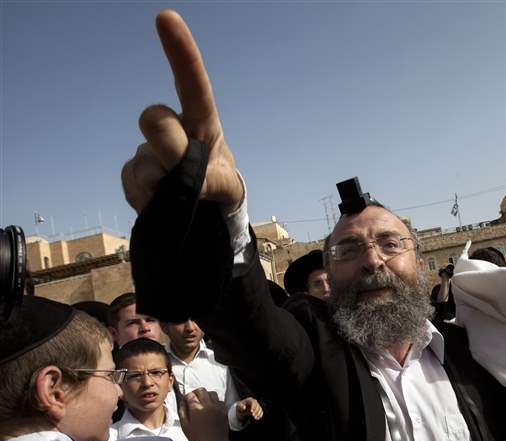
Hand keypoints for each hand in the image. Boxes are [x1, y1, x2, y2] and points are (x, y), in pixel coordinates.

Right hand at [121, 10, 242, 214]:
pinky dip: (147, 198)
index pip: (192, 85)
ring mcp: (149, 148)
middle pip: (155, 120)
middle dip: (169, 149)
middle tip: (186, 175)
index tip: (166, 17)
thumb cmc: (219, 185)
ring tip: (179, 193)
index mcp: (202, 122)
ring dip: (160, 183)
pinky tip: (160, 199)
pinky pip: (131, 182)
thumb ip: (213, 183)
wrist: (203, 211)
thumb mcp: (227, 187)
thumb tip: (176, 179)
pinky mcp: (132, 171)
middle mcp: (173, 127)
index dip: (181, 52)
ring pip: (143, 160)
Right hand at [179, 387, 233, 440]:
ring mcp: (218, 407)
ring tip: (201, 403)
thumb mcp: (185, 426)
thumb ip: (182, 412)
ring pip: (211, 393)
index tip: (185, 401)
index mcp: (197, 409)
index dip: (186, 397)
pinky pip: (219, 400)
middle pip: (201, 390)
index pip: (190, 395)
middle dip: (195, 393)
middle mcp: (208, 405)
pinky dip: (213, 401)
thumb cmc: (199, 439)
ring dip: (205, 395)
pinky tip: (210, 408)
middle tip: (192, 399)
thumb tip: (182, 402)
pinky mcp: (224, 410)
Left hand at [236, 397, 263, 421]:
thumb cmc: (238, 408)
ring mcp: (256, 405)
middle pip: (257, 406)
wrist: (240, 411)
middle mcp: (254, 402)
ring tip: (255, 418)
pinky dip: (260, 415)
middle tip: (253, 415)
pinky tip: (257, 418)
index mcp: (249, 400)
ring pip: (260, 409)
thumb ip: (240, 406)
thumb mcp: (237, 406)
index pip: (253, 402)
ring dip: (258, 413)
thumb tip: (244, 407)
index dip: (253, 406)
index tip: (251, 411)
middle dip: (256, 411)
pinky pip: (261, 412)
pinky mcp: (258, 410)